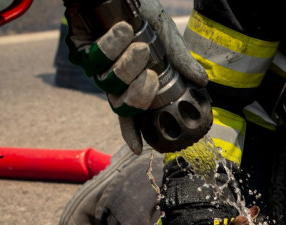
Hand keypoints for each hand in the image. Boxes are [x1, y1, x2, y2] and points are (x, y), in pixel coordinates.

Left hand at [64, 0, 207, 153]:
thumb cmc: (140, 10)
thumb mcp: (166, 35)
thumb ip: (181, 59)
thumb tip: (203, 81)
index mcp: (136, 80)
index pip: (133, 113)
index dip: (134, 132)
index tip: (138, 148)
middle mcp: (116, 78)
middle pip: (123, 105)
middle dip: (139, 95)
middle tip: (151, 76)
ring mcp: (99, 67)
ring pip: (111, 83)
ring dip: (127, 66)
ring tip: (139, 45)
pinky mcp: (83, 52)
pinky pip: (96, 59)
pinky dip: (113, 44)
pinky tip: (123, 29)